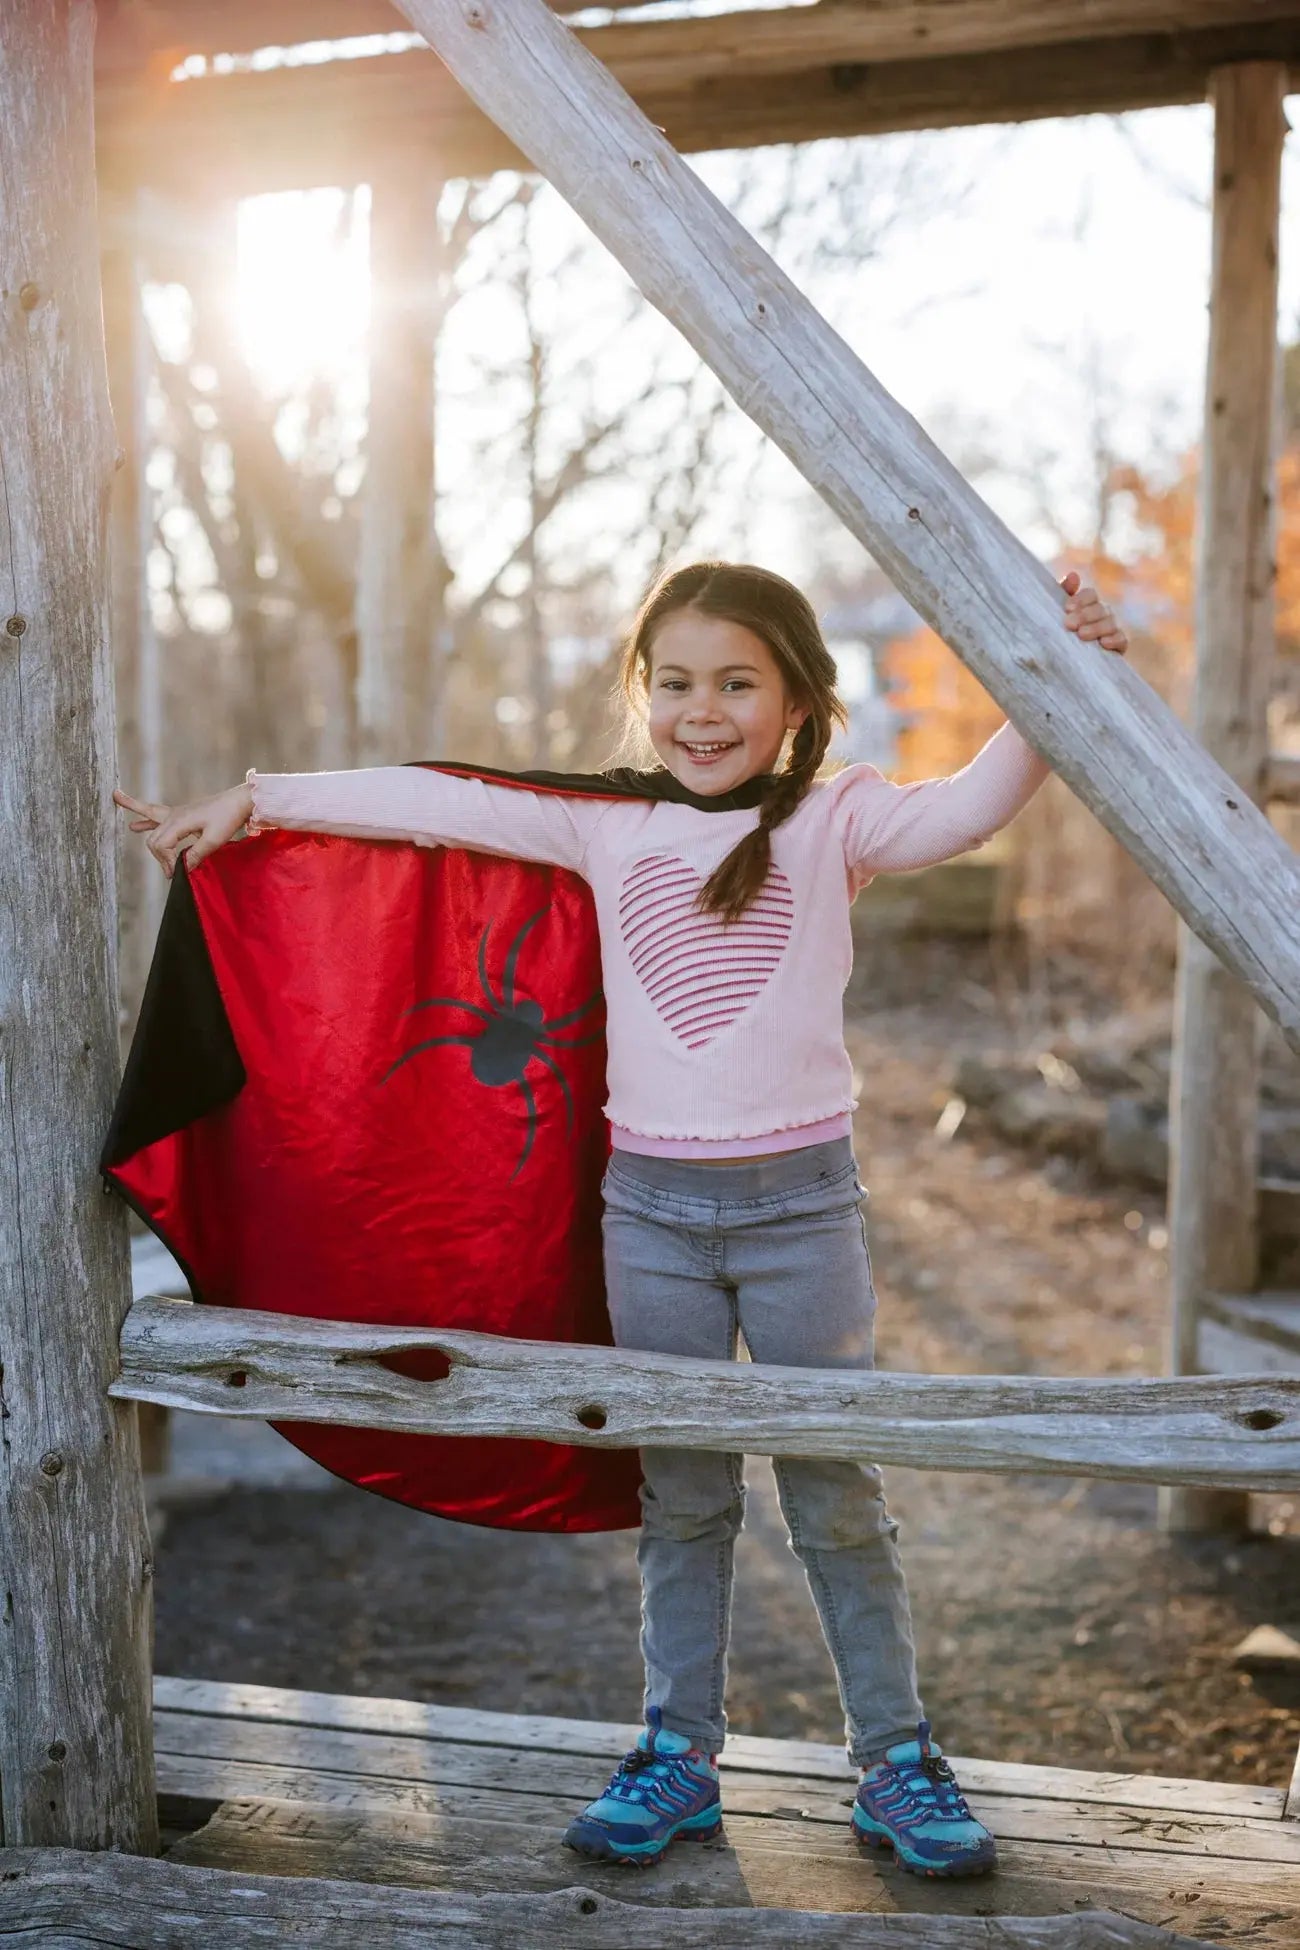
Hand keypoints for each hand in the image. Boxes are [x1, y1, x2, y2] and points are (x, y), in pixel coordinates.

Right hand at [113, 782, 254, 880]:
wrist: (239, 801)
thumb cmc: (228, 818)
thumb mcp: (214, 840)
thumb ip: (196, 855)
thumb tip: (182, 868)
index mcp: (179, 820)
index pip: (160, 844)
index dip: (165, 861)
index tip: (176, 873)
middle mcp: (173, 815)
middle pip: (154, 839)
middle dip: (159, 856)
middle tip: (170, 873)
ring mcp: (175, 813)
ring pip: (150, 817)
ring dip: (139, 821)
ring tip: (122, 808)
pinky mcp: (181, 814)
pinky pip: (156, 813)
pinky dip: (143, 814)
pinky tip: (134, 823)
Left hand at [1060, 570, 1126, 654]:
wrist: (1061, 671)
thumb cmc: (1057, 638)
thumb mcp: (1054, 616)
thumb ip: (1061, 594)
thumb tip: (1072, 575)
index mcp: (1087, 606)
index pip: (1090, 594)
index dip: (1080, 599)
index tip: (1067, 608)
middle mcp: (1102, 615)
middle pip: (1100, 607)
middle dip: (1084, 615)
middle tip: (1069, 624)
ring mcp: (1112, 630)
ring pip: (1110, 622)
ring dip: (1096, 627)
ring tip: (1082, 635)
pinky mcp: (1119, 647)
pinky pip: (1123, 639)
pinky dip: (1115, 639)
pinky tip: (1104, 643)